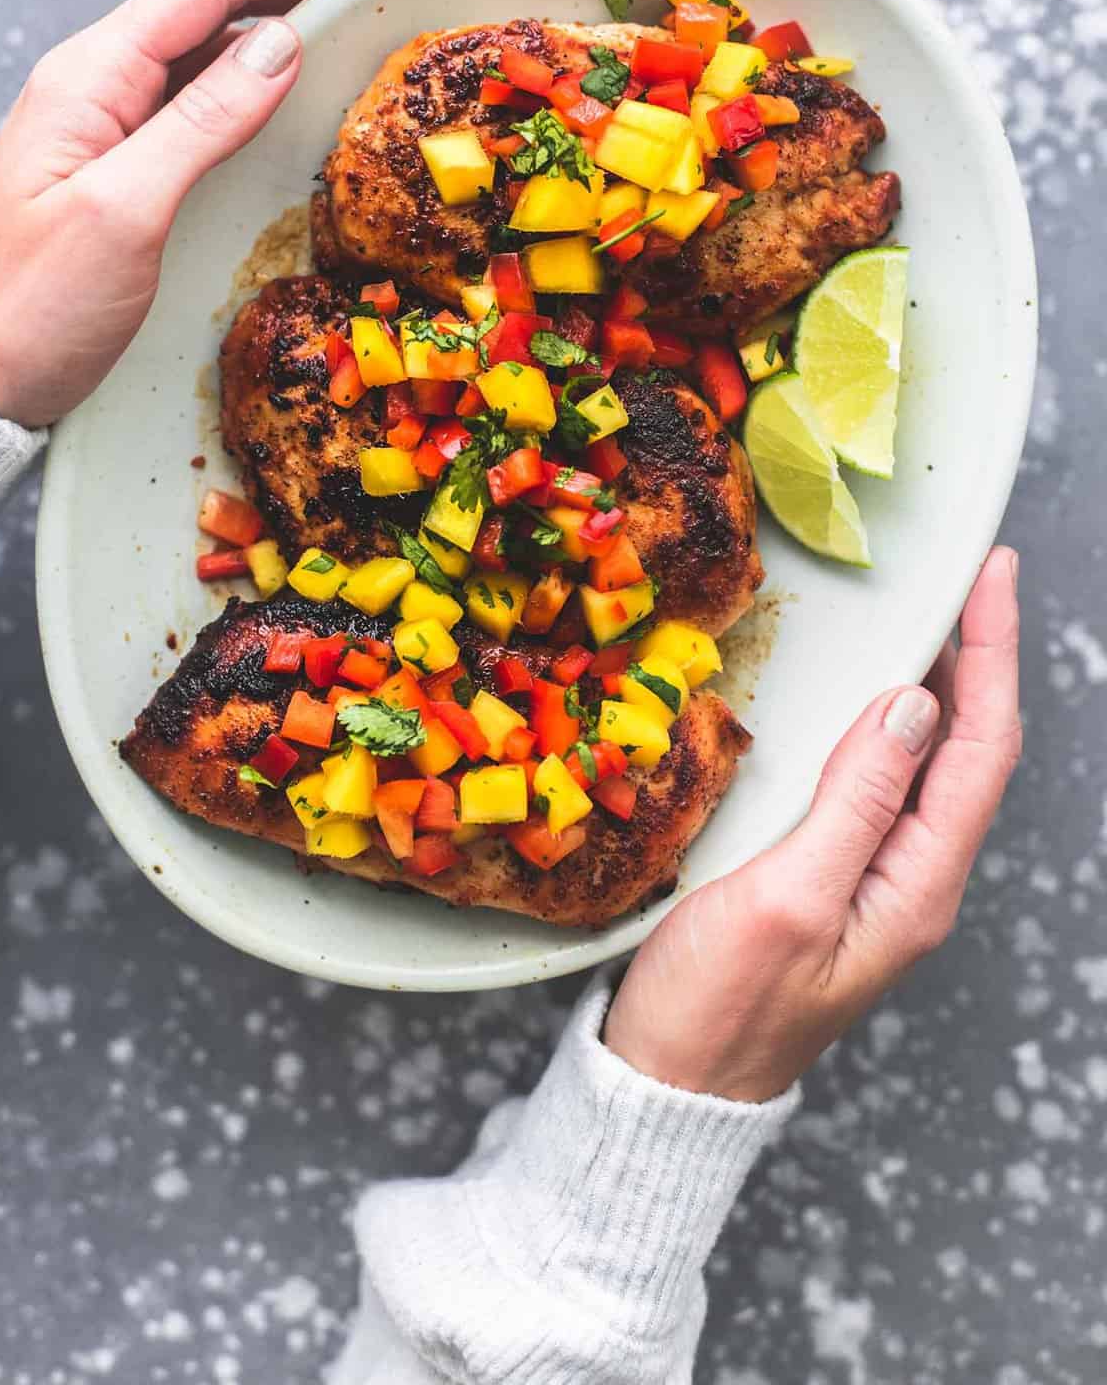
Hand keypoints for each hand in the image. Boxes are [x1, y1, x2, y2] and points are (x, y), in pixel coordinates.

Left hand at [0, 0, 403, 426]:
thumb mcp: (123, 212)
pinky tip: (292, 89)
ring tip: (354, 8)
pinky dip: (256, 83)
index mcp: (91, 77)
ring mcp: (107, 126)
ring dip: (282, 21)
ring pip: (208, 50)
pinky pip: (199, 103)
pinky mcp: (121, 170)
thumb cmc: (28, 307)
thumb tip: (280, 47)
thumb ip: (202, 124)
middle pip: (212, 2)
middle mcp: (98, 86)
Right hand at [605, 547, 1020, 1100]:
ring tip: (935, 618)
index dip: (993, 654)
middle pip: (970, 753)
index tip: (993, 575)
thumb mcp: (787, 897)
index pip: (981, 749)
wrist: (669, 1088)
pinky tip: (868, 699)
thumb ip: (857, 802)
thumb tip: (915, 706)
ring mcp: (877, 884)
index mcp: (917, 887)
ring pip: (931, 767)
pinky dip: (889, 725)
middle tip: (969, 577)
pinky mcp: (834, 881)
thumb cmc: (717, 1007)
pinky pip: (885, 786)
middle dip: (980, 658)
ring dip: (942, 687)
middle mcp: (913, 882)